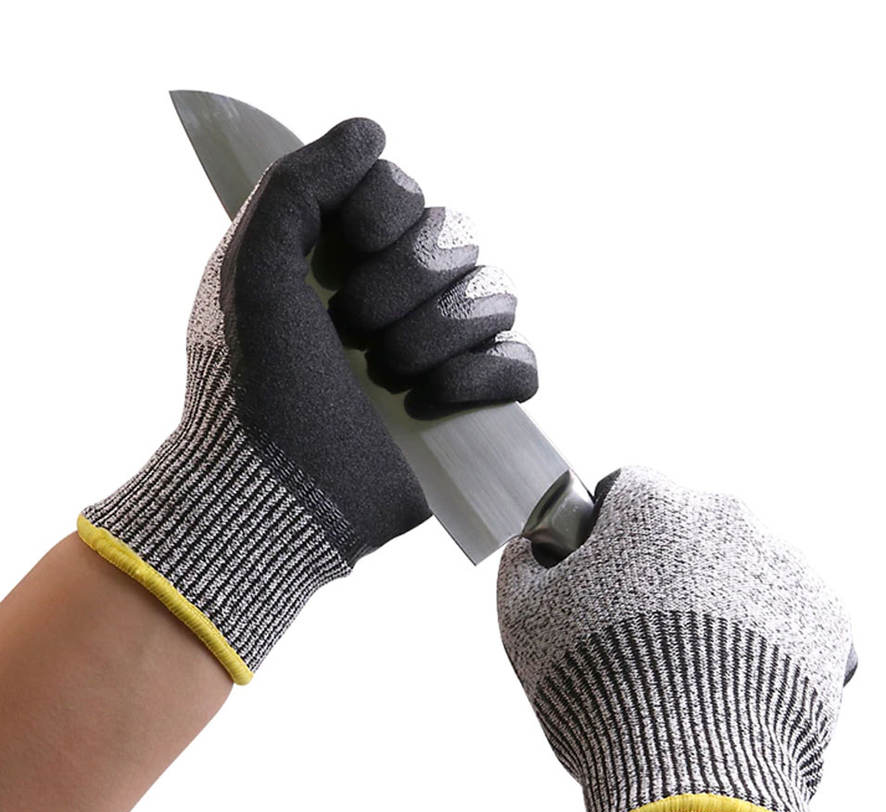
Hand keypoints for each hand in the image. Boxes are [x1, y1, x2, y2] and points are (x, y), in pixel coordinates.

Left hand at [79, 119, 535, 683]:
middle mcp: (395, 296)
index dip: (385, 214)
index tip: (339, 258)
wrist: (278, 495)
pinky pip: (522, 363)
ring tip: (385, 379)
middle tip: (349, 334)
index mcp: (343, 259)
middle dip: (402, 286)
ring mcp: (439, 352)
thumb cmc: (253, 385)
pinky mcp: (470, 408)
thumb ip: (300, 181)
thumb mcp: (251, 266)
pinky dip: (481, 379)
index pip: (406, 191)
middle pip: (456, 237)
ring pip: (497, 294)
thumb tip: (371, 130)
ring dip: (436, 334)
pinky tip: (426, 406)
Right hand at [497, 466, 852, 811]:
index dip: (606, 529)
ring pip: (741, 564)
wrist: (688, 775)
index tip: (600, 570)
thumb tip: (529, 546)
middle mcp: (725, 517)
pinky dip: (766, 633)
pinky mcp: (825, 615)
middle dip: (666, 561)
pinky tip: (735, 677)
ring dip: (719, 595)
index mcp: (652, 504)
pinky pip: (787, 609)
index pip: (625, 489)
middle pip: (688, 524)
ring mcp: (783, 564)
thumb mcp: (524, 619)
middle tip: (646, 627)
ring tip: (694, 662)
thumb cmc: (596, 688)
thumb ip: (521, 563)